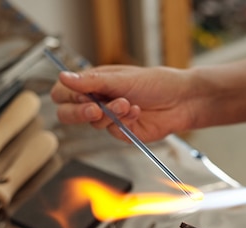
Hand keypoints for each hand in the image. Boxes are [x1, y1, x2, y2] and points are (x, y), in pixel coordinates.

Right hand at [50, 65, 197, 141]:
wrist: (181, 100)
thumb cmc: (156, 82)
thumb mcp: (122, 77)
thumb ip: (92, 81)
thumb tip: (64, 77)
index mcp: (94, 84)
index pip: (64, 93)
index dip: (68, 96)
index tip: (82, 95)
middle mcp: (98, 101)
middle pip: (68, 114)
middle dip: (79, 112)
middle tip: (95, 108)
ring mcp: (110, 119)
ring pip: (93, 123)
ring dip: (110, 113)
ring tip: (128, 104)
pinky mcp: (123, 133)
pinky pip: (113, 132)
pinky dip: (124, 122)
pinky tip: (137, 112)